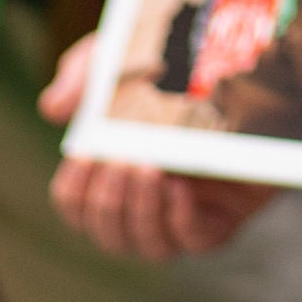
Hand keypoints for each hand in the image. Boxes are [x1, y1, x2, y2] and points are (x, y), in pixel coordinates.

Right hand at [38, 31, 279, 259]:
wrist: (251, 54)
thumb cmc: (178, 56)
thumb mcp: (122, 53)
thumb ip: (83, 74)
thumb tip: (50, 109)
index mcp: (116, 170)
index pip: (78, 208)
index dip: (73, 195)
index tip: (83, 159)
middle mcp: (149, 199)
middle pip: (110, 234)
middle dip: (106, 203)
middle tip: (118, 162)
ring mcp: (188, 210)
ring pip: (150, 247)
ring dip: (139, 212)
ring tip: (145, 168)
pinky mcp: (229, 212)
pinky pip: (196, 241)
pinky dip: (179, 221)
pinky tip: (178, 187)